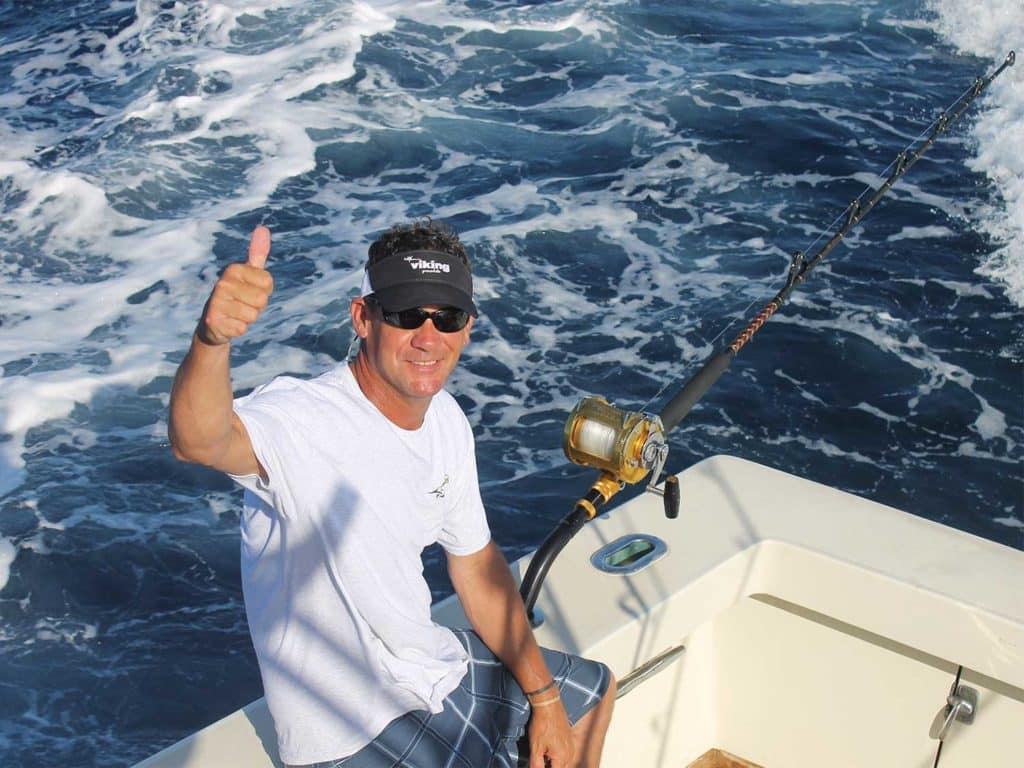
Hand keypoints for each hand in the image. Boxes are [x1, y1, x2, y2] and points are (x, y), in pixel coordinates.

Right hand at [197, 226, 273, 345]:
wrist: (213, 323)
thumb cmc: (237, 296)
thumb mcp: (248, 274)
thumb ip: (257, 253)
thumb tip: (263, 228)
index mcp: (233, 269)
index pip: (268, 283)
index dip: (264, 290)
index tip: (250, 290)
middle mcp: (222, 283)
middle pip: (262, 299)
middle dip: (257, 306)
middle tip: (242, 304)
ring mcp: (216, 302)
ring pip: (253, 315)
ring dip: (247, 318)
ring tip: (235, 313)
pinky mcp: (213, 321)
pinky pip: (242, 329)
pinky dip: (238, 329)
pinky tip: (228, 324)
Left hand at [528, 698, 573, 767]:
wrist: (548, 705)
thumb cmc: (542, 723)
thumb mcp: (535, 747)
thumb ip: (536, 765)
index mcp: (562, 758)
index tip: (539, 765)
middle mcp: (570, 754)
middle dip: (550, 766)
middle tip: (540, 761)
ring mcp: (571, 746)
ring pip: (564, 763)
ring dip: (554, 763)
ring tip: (543, 757)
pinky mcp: (570, 740)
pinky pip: (566, 754)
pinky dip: (558, 757)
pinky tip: (548, 751)